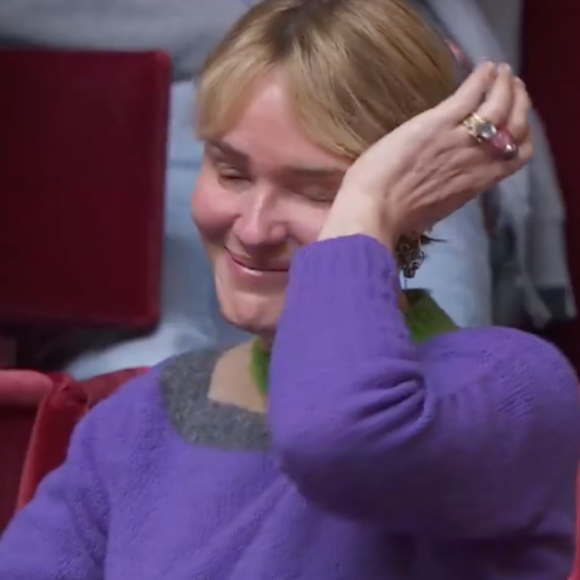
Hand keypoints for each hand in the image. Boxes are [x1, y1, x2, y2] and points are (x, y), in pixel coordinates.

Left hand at [320, 61, 532, 249]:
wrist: (375, 209)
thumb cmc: (396, 217)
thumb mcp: (436, 209)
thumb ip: (451, 192)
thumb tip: (449, 187)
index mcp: (478, 183)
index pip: (519, 156)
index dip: (524, 134)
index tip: (517, 120)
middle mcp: (479, 159)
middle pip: (518, 126)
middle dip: (521, 104)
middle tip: (515, 87)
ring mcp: (462, 138)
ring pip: (500, 104)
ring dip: (505, 84)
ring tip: (501, 71)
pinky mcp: (439, 121)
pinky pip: (471, 93)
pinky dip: (482, 77)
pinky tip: (484, 66)